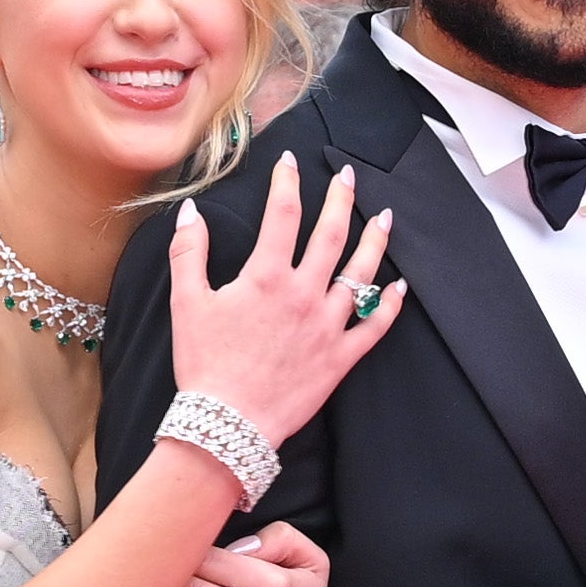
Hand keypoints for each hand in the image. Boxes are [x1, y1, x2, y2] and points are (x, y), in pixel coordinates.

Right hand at [161, 158, 403, 447]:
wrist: (227, 424)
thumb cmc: (204, 364)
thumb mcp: (186, 302)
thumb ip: (188, 252)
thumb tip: (190, 211)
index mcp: (267, 277)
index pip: (283, 214)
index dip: (288, 182)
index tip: (290, 163)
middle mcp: (304, 295)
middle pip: (331, 234)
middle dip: (342, 199)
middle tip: (350, 177)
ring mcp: (327, 326)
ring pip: (361, 274)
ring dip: (375, 241)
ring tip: (385, 217)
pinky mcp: (340, 358)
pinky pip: (374, 327)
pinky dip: (389, 305)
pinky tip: (399, 286)